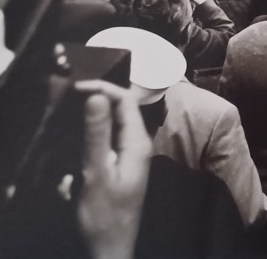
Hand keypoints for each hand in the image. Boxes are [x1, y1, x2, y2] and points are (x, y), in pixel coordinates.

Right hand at [75, 80, 151, 258]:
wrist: (110, 250)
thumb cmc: (105, 215)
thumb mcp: (96, 173)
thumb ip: (97, 134)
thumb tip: (97, 96)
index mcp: (137, 142)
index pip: (125, 100)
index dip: (102, 87)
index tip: (74, 86)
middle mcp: (136, 144)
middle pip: (119, 108)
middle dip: (97, 97)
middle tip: (67, 94)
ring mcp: (127, 155)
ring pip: (111, 123)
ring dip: (91, 114)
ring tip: (68, 109)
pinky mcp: (116, 166)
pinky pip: (104, 140)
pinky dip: (89, 133)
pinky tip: (74, 135)